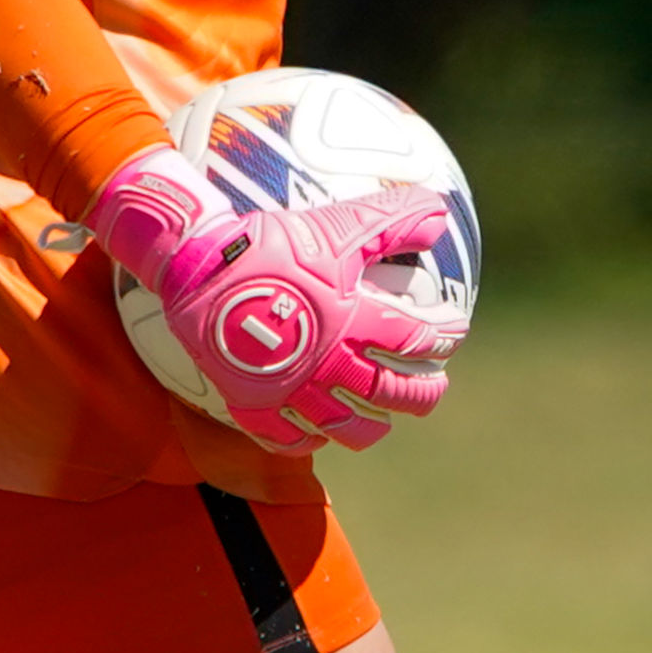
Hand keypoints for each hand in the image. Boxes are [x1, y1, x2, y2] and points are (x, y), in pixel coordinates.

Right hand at [89, 150, 465, 452]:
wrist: (199, 267)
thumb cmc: (269, 244)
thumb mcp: (334, 225)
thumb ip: (388, 220)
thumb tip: (440, 212)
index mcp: (351, 323)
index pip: (412, 341)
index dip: (440, 340)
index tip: (452, 336)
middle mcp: (327, 365)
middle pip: (387, 394)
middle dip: (419, 394)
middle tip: (433, 389)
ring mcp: (290, 392)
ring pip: (343, 427)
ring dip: (369, 426)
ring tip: (380, 420)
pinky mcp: (253, 405)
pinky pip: (288, 439)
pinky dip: (309, 440)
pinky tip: (316, 433)